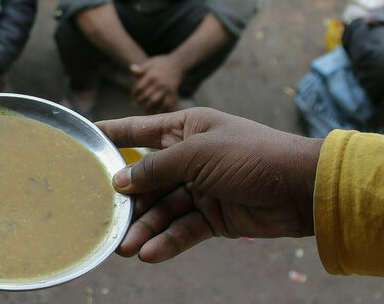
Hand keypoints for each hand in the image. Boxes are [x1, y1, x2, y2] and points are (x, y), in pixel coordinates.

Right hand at [96, 108, 322, 262]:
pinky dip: (167, 242)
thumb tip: (120, 179)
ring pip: (162, 210)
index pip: (138, 131)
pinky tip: (150, 253)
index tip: (81, 143)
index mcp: (186, 129)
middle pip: (146, 180)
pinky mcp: (214, 217)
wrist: (302, 188)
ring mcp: (201, 188)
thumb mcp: (198, 154)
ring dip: (144, 228)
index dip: (110, 136)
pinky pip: (183, 230)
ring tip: (126, 247)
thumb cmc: (252, 155)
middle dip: (126, 201)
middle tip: (103, 220)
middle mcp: (190, 157)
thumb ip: (156, 167)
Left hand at [130, 56, 183, 113]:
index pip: (139, 87)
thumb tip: (131, 68)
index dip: (134, 93)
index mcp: (151, 76)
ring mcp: (166, 89)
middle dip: (139, 101)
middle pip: (145, 96)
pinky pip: (166, 104)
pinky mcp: (173, 93)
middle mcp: (158, 83)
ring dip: (147, 107)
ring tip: (144, 109)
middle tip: (136, 104)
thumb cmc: (161, 63)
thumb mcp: (150, 63)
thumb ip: (141, 68)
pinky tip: (156, 111)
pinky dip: (161, 109)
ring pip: (154, 101)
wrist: (178, 63)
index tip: (133, 96)